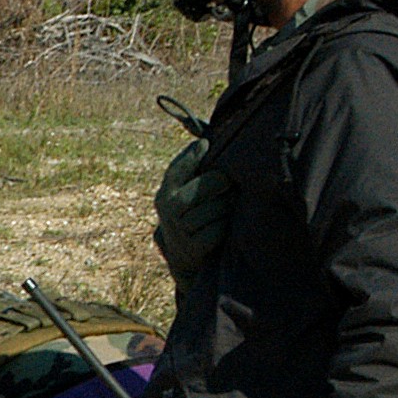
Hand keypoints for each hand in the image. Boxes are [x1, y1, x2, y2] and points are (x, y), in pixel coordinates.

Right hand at [152, 138, 230, 279]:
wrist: (187, 258)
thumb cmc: (194, 215)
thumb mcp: (187, 193)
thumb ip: (193, 169)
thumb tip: (204, 139)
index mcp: (165, 194)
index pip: (176, 171)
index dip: (191, 157)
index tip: (207, 145)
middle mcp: (168, 211)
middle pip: (198, 190)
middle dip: (217, 183)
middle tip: (230, 180)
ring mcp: (179, 231)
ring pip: (211, 210)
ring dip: (226, 205)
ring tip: (232, 201)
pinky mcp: (192, 249)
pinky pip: (216, 231)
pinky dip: (225, 226)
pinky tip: (228, 223)